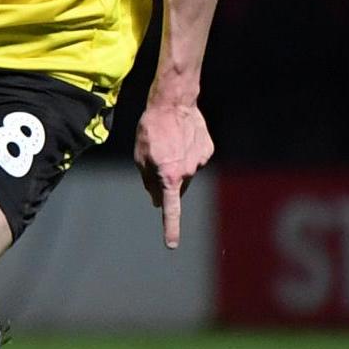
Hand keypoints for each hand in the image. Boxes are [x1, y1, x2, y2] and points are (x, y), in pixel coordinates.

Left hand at [133, 99, 212, 249]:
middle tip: (158, 160)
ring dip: (178, 164)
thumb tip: (156, 199)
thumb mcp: (141, 156)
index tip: (172, 245)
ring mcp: (200, 161)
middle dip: (168, 182)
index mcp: (169, 176)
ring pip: (187, 172)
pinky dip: (189, 152)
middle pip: (177, 187)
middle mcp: (188, 172)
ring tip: (170, 141)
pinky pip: (196, 158)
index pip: (171, 208)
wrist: (174, 103)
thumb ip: (148, 180)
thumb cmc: (151, 128)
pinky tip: (182, 137)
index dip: (171, 228)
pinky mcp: (208, 150)